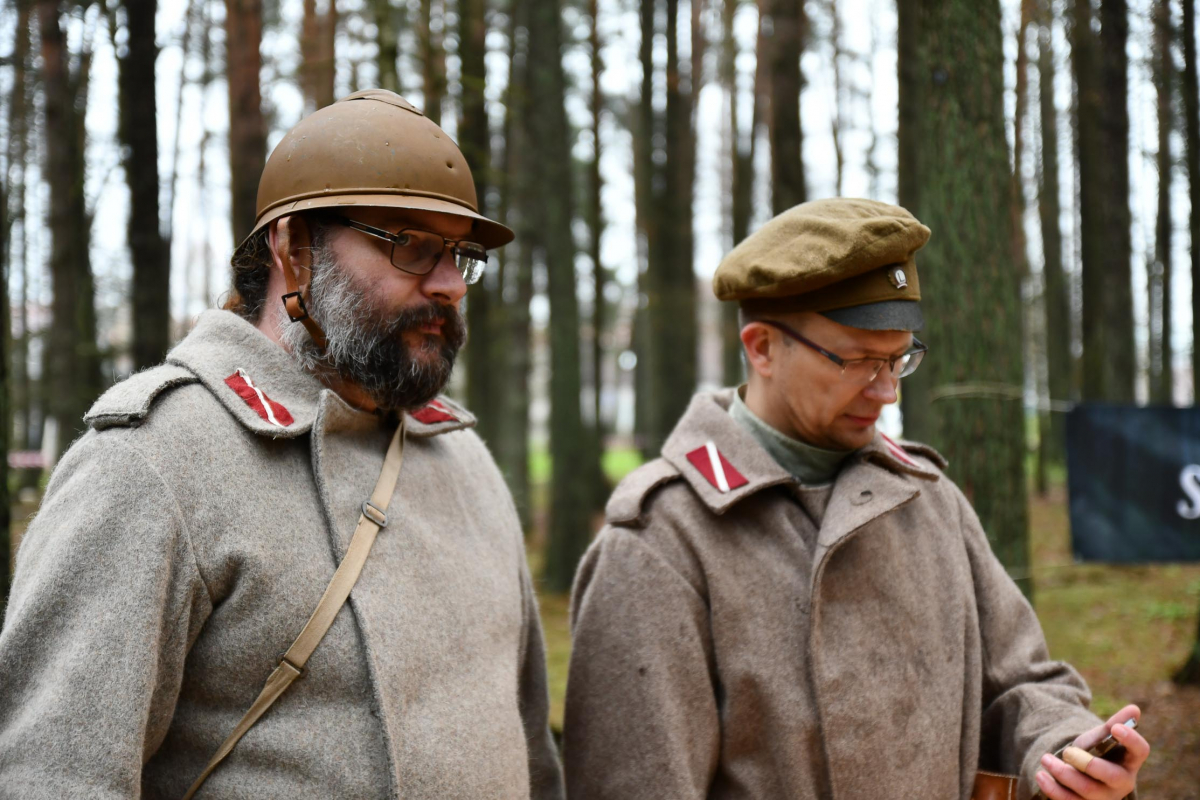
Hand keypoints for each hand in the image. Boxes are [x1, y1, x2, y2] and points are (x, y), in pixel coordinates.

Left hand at [1034, 704, 1149, 799]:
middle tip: (1066, 751)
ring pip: (1087, 790)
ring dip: (1063, 774)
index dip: (1132, 739)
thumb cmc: (1095, 751)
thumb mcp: (1101, 736)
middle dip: (1087, 763)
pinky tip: (1041, 775)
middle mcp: (1122, 782)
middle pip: (1111, 776)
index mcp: (1129, 761)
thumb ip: (1114, 723)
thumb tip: (1134, 709)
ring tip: (1045, 759)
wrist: (1077, 771)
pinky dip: (1053, 789)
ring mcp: (1105, 797)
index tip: (1115, 727)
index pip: (1140, 750)